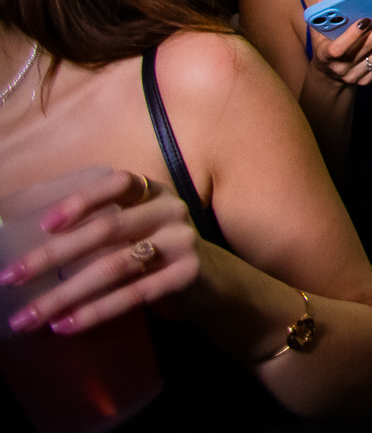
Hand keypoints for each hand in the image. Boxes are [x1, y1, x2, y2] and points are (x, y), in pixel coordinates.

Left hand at [3, 171, 201, 336]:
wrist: (214, 284)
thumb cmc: (159, 254)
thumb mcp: (140, 228)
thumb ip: (104, 227)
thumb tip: (34, 254)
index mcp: (154, 193)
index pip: (118, 183)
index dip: (82, 200)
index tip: (44, 226)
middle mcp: (171, 211)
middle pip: (106, 230)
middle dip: (52, 256)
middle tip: (11, 277)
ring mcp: (182, 242)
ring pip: (114, 267)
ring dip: (65, 294)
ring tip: (29, 317)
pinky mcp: (187, 275)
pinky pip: (133, 295)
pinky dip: (95, 312)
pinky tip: (66, 326)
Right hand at [310, 14, 371, 88]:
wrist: (329, 74)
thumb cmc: (325, 45)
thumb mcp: (318, 32)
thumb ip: (321, 16)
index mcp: (325, 56)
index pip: (338, 48)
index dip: (351, 34)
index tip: (366, 19)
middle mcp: (340, 68)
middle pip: (365, 48)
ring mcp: (354, 76)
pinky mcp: (366, 80)